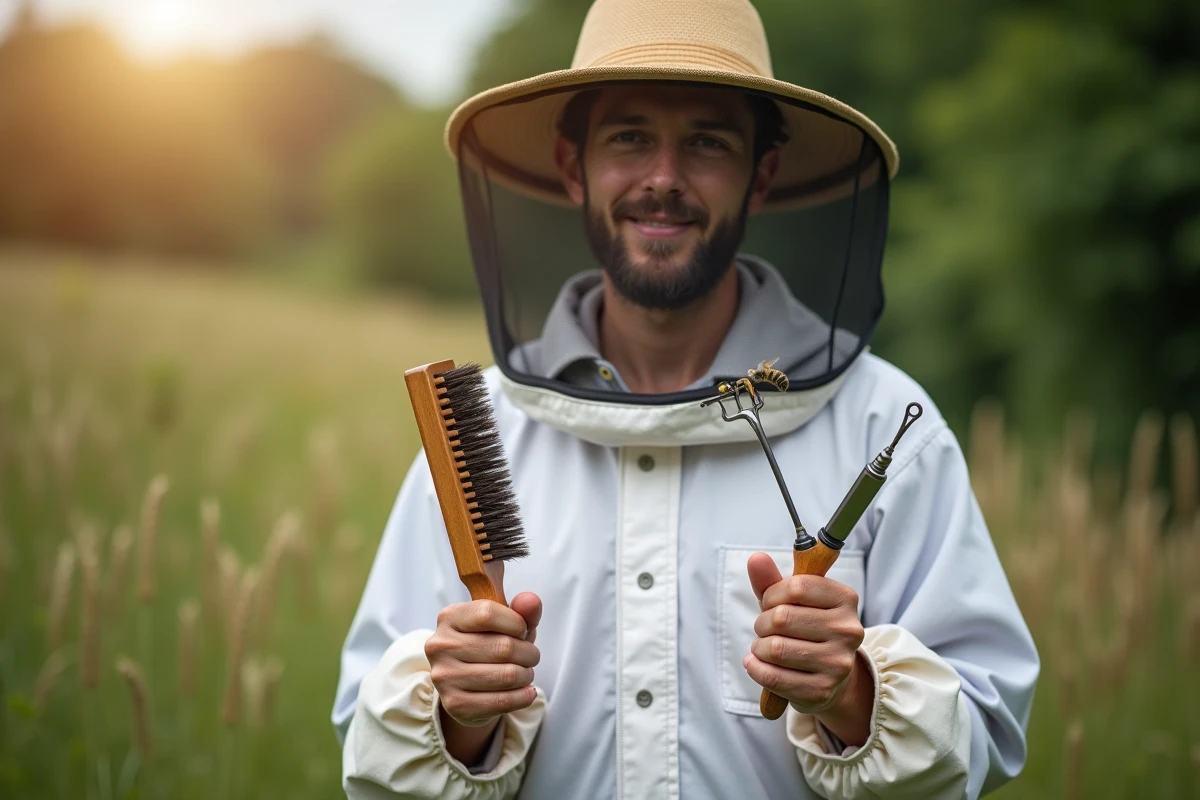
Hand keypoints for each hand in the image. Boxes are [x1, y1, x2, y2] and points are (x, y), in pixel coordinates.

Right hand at [424, 563, 540, 762]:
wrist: (464, 686)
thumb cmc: (488, 646)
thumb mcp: (507, 625)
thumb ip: (521, 610)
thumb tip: (531, 600)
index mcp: (449, 617)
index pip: (490, 612)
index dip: (518, 622)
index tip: (524, 629)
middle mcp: (439, 645)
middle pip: (503, 646)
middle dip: (529, 652)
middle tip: (533, 656)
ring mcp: (443, 677)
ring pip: (505, 674)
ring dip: (526, 675)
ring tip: (525, 673)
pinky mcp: (454, 705)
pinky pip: (499, 701)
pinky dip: (520, 697)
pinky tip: (525, 692)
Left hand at [744, 553, 872, 744]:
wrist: (828, 677)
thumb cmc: (805, 629)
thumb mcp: (791, 601)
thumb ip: (771, 580)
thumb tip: (756, 558)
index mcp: (845, 599)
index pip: (796, 587)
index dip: (771, 595)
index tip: (769, 603)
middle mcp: (848, 630)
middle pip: (782, 618)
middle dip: (762, 623)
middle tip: (765, 629)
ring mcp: (838, 663)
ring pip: (775, 648)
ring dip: (759, 647)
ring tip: (764, 648)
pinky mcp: (822, 691)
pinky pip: (772, 676)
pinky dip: (755, 668)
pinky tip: (756, 664)